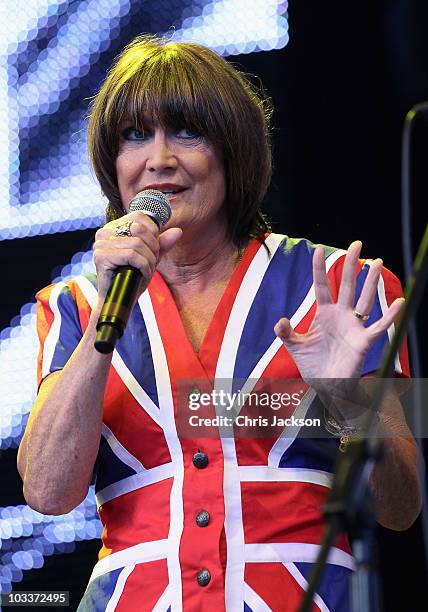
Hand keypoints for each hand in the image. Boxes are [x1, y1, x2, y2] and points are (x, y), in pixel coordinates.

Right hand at [93, 210, 181, 299]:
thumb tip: (178, 231)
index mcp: (114, 228)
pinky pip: (131, 255)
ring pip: (137, 244)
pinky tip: (142, 274)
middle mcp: (104, 232)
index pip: (139, 216)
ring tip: (146, 270)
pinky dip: (143, 266)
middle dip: (152, 248)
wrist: (121, 301)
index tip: (154, 248)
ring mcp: (100, 244)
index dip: (153, 231)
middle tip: (151, 263)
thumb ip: (162, 244)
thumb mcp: (151, 258)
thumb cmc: (133, 278)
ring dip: (148, 260)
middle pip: (140, 229)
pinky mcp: (101, 257)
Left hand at [274, 241, 403, 381]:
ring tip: (377, 262)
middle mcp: (341, 316)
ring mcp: (353, 327)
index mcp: (324, 314)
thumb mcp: (295, 346)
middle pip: (346, 285)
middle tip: (357, 244)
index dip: (319, 269)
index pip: (321, 286)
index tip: (318, 250)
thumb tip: (280, 321)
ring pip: (364, 299)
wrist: (325, 386)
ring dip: (371, 282)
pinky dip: (390, 315)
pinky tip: (399, 302)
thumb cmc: (313, 365)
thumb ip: (286, 332)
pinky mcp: (363, 341)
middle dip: (351, 265)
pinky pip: (379, 326)